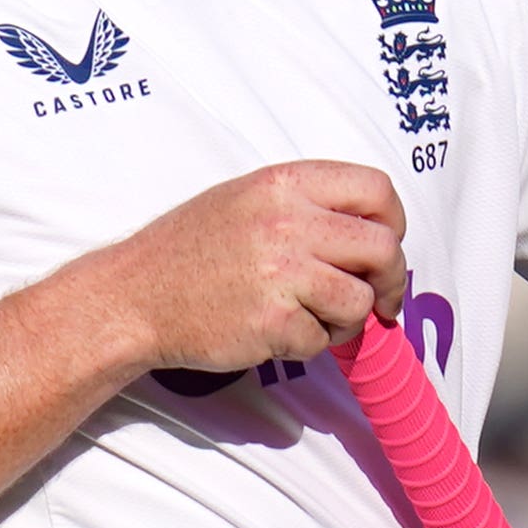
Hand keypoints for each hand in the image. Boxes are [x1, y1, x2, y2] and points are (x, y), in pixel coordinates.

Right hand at [93, 163, 409, 376]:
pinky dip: (305, 344)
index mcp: (283, 184)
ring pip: (359, 301)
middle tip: (380, 299)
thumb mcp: (245, 198)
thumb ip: (307, 205)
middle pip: (382, 249)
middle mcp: (286, 223)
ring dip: (346, 319)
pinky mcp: (272, 323)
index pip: (376, 188)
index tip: (386, 246)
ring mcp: (280, 274)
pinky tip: (274, 331)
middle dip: (389, 280)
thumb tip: (371, 233)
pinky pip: (321, 340)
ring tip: (313, 317)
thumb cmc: (188, 251)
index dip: (393, 222)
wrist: (133, 298)